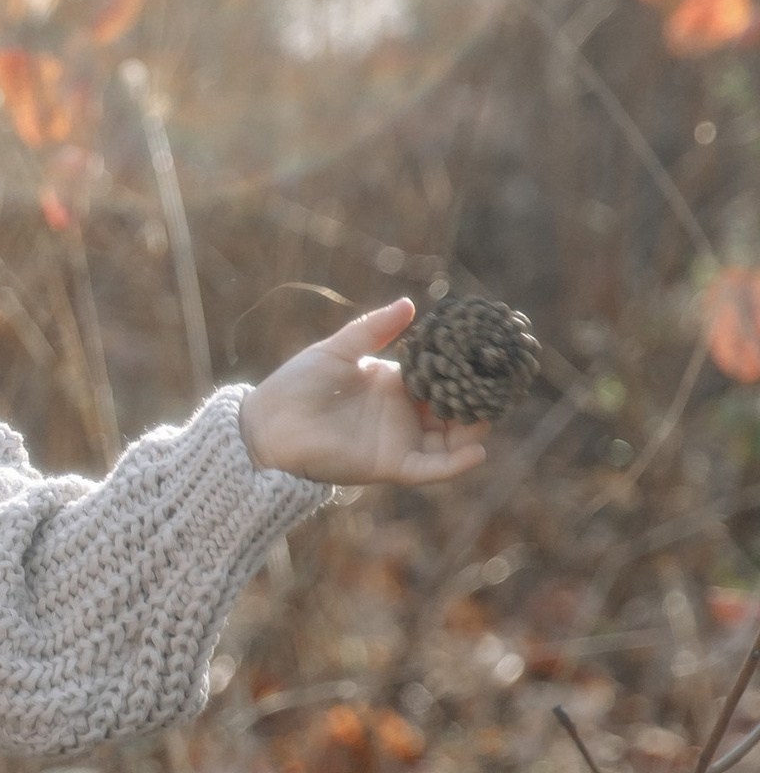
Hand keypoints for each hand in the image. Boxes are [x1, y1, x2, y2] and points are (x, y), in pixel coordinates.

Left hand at [239, 301, 489, 486]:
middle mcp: (404, 413)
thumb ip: (374, 329)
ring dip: (474, 428)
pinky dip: (454, 463)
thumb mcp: (339, 350)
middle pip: (455, 408)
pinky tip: (477, 451)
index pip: (443, 375)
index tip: (493, 351)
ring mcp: (400, 439)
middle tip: (506, 382)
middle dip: (480, 397)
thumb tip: (411, 304)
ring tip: (494, 412)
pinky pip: (430, 467)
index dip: (467, 366)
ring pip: (451, 439)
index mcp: (396, 383)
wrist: (267, 425)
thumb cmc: (296, 385)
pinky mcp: (390, 464)